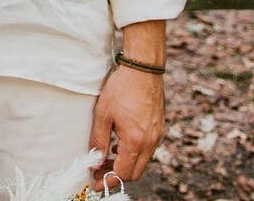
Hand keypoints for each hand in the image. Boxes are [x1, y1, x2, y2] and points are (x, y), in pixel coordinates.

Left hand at [89, 64, 164, 184]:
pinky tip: (120, 144)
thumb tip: (95, 160)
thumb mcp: (103, 114)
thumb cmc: (121, 88)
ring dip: (125, 164)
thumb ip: (98, 140)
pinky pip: (147, 149)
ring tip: (107, 156)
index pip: (123, 173)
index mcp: (135, 141)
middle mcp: (150, 142)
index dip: (108, 180)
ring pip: (142, 161)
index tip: (97, 183)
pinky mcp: (159, 128)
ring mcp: (157, 136)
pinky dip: (134, 153)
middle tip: (100, 171)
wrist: (143, 70)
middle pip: (135, 172)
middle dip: (117, 175)